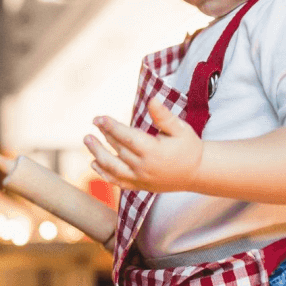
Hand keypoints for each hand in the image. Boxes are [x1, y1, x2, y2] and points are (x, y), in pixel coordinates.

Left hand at [84, 99, 203, 192]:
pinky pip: (118, 182)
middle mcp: (144, 167)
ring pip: (113, 168)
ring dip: (97, 154)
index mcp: (154, 151)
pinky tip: (94, 163)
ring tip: (88, 140)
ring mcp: (140, 179)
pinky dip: (104, 174)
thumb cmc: (188, 147)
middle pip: (118, 150)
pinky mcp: (140, 186)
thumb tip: (152, 100)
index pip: (127, 137)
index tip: (99, 118)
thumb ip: (164, 116)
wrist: (197, 173)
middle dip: (103, 136)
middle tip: (92, 124)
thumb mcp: (181, 129)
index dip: (111, 127)